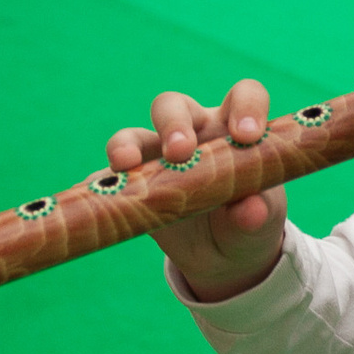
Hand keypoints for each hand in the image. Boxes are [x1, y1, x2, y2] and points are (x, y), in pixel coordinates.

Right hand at [105, 79, 286, 302]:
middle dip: (174, 123)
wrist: (223, 257)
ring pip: (135, 135)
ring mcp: (157, 156)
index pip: (243, 96)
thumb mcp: (260, 221)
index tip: (247, 136)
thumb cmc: (248, 222)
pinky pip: (107, 177)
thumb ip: (258, 214)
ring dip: (126, 145)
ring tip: (125, 164)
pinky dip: (99, 183)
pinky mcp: (133, 184)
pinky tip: (93, 191)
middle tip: (179, 152)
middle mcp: (194, 132)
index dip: (246, 107)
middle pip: (175, 106)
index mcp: (232, 129)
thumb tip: (250, 210)